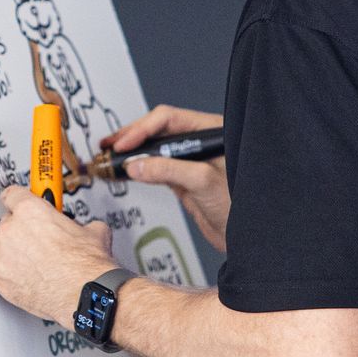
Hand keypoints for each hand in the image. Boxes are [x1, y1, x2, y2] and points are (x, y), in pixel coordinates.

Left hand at [0, 185, 116, 326]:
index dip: (18, 199)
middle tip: (31, 235)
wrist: (84, 293)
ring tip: (15, 249)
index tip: (21, 202)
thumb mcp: (93, 231)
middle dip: (17, 226)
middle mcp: (11, 229)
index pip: (12, 194)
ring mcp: (1, 254)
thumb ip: (81, 224)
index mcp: (30, 210)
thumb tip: (85, 228)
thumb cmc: (85, 265)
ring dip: (0, 242)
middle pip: (3, 219)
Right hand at [102, 105, 230, 251]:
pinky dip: (137, 167)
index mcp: (211, 131)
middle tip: (111, 147)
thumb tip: (137, 164)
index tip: (125, 144)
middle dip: (132, 137)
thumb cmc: (242, 206)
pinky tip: (125, 169)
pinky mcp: (182, 178)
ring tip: (111, 155)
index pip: (169, 119)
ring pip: (154, 148)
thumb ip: (169, 170)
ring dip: (131, 151)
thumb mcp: (203, 181)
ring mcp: (189, 160)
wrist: (246, 237)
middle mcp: (200, 142)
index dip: (143, 129)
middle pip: (158, 130)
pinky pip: (155, 166)